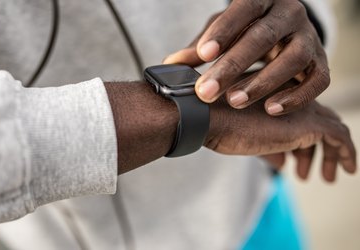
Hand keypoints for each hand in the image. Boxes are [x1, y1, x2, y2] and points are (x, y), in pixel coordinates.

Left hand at [164, 0, 328, 115]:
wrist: (284, 34)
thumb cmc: (246, 33)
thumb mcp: (223, 34)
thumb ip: (200, 47)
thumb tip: (171, 65)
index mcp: (262, 1)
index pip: (244, 10)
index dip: (223, 32)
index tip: (202, 56)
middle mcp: (289, 14)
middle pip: (263, 37)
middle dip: (233, 66)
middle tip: (206, 91)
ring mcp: (309, 38)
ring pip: (292, 59)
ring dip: (262, 82)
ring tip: (234, 101)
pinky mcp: (321, 63)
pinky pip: (318, 80)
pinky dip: (296, 96)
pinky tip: (271, 110)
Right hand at [206, 98, 356, 181]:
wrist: (207, 115)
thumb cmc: (216, 123)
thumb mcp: (245, 136)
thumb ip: (268, 148)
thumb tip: (283, 165)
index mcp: (275, 95)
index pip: (297, 115)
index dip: (297, 141)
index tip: (289, 163)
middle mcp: (292, 96)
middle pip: (316, 121)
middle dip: (314, 149)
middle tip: (306, 171)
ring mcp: (301, 107)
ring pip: (331, 128)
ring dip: (332, 154)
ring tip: (327, 176)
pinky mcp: (308, 123)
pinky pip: (339, 137)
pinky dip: (346, 153)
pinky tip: (347, 169)